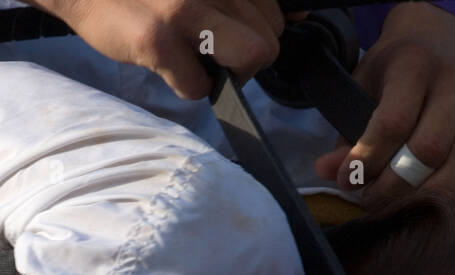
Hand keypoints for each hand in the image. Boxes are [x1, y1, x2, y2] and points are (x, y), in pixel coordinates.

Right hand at [24, 0, 298, 99]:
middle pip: (269, 40)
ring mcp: (187, 8)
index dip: (257, 33)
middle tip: (209, 52)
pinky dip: (186, 86)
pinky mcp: (158, 38)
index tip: (230, 36)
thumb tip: (297, 17)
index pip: (276, 14)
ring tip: (193, 59)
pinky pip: (199, 86)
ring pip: (250, 58)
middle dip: (244, 57)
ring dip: (225, 73)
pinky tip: (166, 67)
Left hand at [312, 2, 454, 208]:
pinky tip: (443, 206)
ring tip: (401, 210)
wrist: (441, 43)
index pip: (393, 123)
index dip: (367, 160)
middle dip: (394, 186)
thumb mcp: (363, 88)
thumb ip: (347, 133)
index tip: (346, 181)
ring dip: (428, 198)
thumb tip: (329, 173)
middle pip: (428, 151)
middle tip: (370, 200)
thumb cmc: (394, 72)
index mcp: (416, 67)